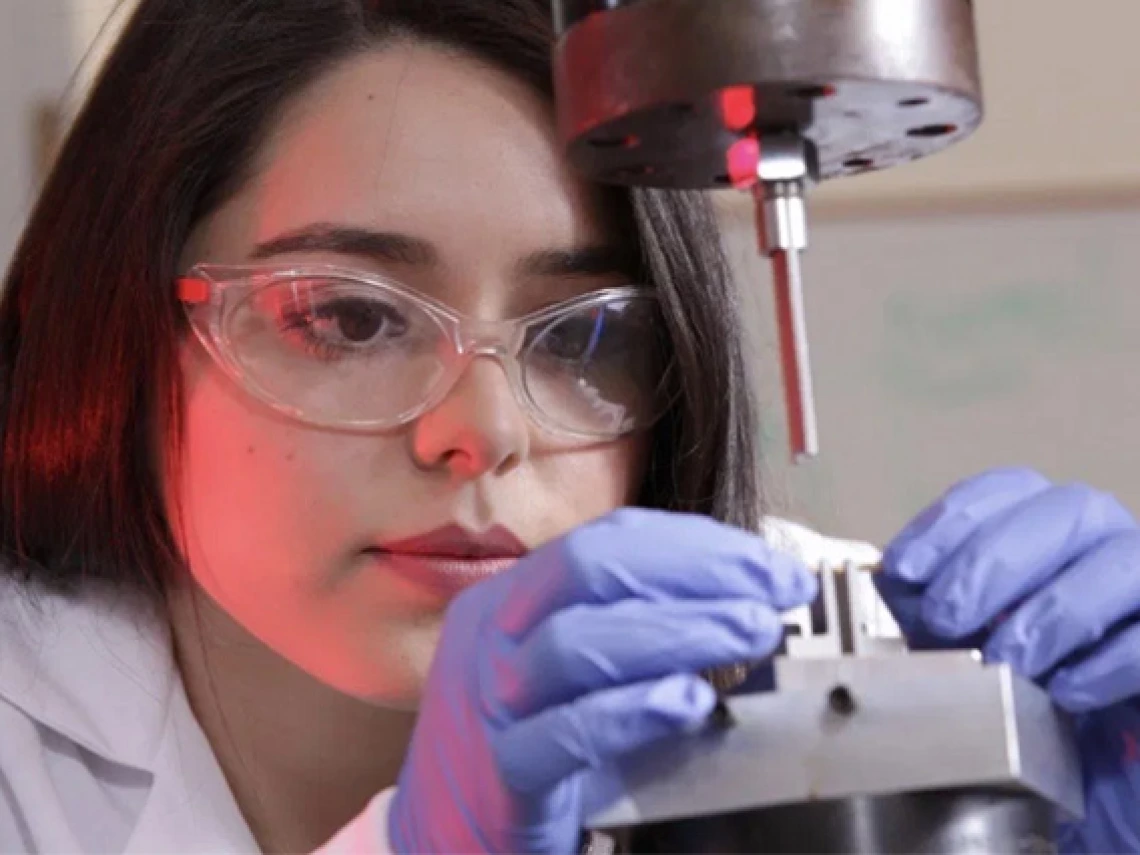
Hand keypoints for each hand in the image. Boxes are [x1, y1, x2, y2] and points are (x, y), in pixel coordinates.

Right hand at [387, 508, 816, 853]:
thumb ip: (632, 633)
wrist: (439, 842)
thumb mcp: (567, 675)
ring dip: (680, 631)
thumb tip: (741, 599)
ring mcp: (489, 702)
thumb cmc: (525, 748)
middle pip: (587, 568)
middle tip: (777, 591)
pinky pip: (563, 735)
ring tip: (754, 633)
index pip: (606, 540)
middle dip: (695, 570)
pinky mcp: (502, 776)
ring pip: (576, 643)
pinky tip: (692, 704)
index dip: (695, 544)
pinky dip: (632, 712)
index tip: (771, 564)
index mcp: (512, 600)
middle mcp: (493, 635)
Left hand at [876, 468, 1139, 853]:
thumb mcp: (959, 644)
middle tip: (945, 619)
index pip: (1005, 490)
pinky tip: (1063, 693)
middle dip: (993, 560)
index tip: (904, 568)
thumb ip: (929, 604)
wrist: (1079, 764)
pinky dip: (1106, 662)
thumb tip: (890, 577)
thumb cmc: (1019, 692)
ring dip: (1050, 612)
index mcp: (1046, 527)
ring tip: (1006, 663)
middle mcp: (1105, 542)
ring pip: (1121, 562)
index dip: (951, 520)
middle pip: (1067, 509)